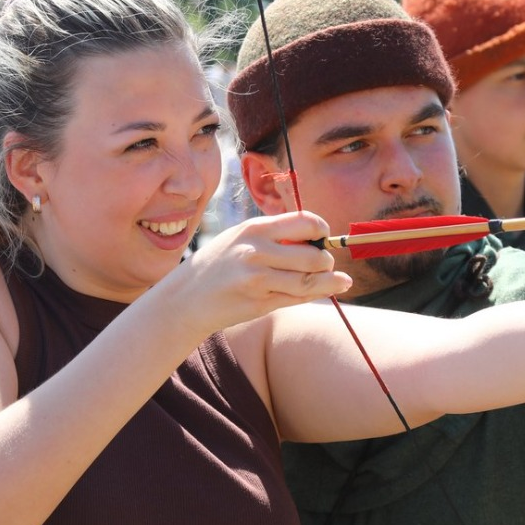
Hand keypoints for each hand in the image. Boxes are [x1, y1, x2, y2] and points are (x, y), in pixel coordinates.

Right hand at [158, 211, 350, 338]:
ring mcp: (258, 280)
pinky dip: (316, 294)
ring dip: (329, 281)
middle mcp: (256, 252)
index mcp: (254, 229)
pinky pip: (298, 298)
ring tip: (339, 281)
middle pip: (313, 255)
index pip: (304, 221)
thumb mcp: (240, 238)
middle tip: (326, 263)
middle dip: (326, 260)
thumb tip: (317, 239)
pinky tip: (325, 290)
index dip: (321, 229)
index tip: (323, 236)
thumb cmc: (218, 265)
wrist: (186, 298)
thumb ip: (275, 236)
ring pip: (310, 281)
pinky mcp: (259, 303)